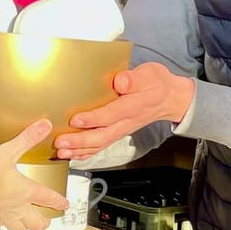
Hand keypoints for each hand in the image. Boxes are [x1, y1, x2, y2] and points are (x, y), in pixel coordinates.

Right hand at [0, 119, 68, 229]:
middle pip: (37, 222)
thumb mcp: (8, 151)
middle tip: (47, 219)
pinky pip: (1, 229)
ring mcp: (4, 217)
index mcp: (26, 191)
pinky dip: (4, 227)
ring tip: (26, 224)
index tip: (64, 204)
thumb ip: (27, 139)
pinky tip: (0, 222)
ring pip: (21, 229)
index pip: (49, 198)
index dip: (59, 201)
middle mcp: (18, 207)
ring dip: (26, 227)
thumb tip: (44, 126)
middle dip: (44, 221)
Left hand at [54, 63, 194, 159]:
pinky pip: (102, 146)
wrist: (169, 98)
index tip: (75, 120)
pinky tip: (72, 155)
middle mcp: (127, 121)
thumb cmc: (156, 84)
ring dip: (79, 150)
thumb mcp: (149, 74)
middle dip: (80, 141)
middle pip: (102, 135)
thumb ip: (133, 79)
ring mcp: (122, 130)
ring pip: (100, 144)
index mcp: (134, 105)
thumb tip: (120, 81)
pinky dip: (86, 153)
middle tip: (61, 141)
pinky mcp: (118, 133)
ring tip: (61, 151)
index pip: (112, 114)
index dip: (93, 119)